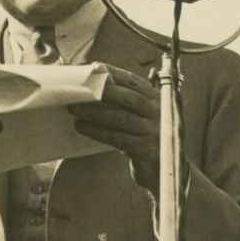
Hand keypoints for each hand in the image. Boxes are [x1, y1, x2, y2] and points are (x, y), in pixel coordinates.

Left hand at [70, 65, 161, 194]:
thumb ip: (127, 105)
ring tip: (74, 110)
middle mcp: (160, 114)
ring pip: (121, 118)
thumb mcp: (142, 119)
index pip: (136, 83)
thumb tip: (93, 90)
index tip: (95, 68)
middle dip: (103, 91)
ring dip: (95, 113)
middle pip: (130, 98)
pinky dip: (97, 132)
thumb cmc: (146, 141)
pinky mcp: (146, 150)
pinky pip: (118, 138)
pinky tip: (82, 127)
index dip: (115, 74)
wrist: (165, 172)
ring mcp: (155, 132)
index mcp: (158, 101)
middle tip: (80, 90)